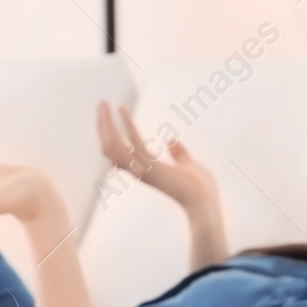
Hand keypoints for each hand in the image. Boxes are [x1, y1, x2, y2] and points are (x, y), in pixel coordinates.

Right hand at [97, 101, 216, 208]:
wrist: (205, 203)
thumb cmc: (201, 188)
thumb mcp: (189, 165)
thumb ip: (179, 153)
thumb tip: (170, 138)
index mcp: (146, 171)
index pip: (119, 153)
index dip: (111, 136)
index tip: (109, 118)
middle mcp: (138, 171)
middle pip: (109, 147)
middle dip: (103, 126)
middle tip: (100, 104)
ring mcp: (141, 170)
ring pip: (112, 144)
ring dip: (105, 123)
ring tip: (102, 103)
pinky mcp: (148, 168)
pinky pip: (130, 142)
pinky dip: (124, 124)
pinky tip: (121, 109)